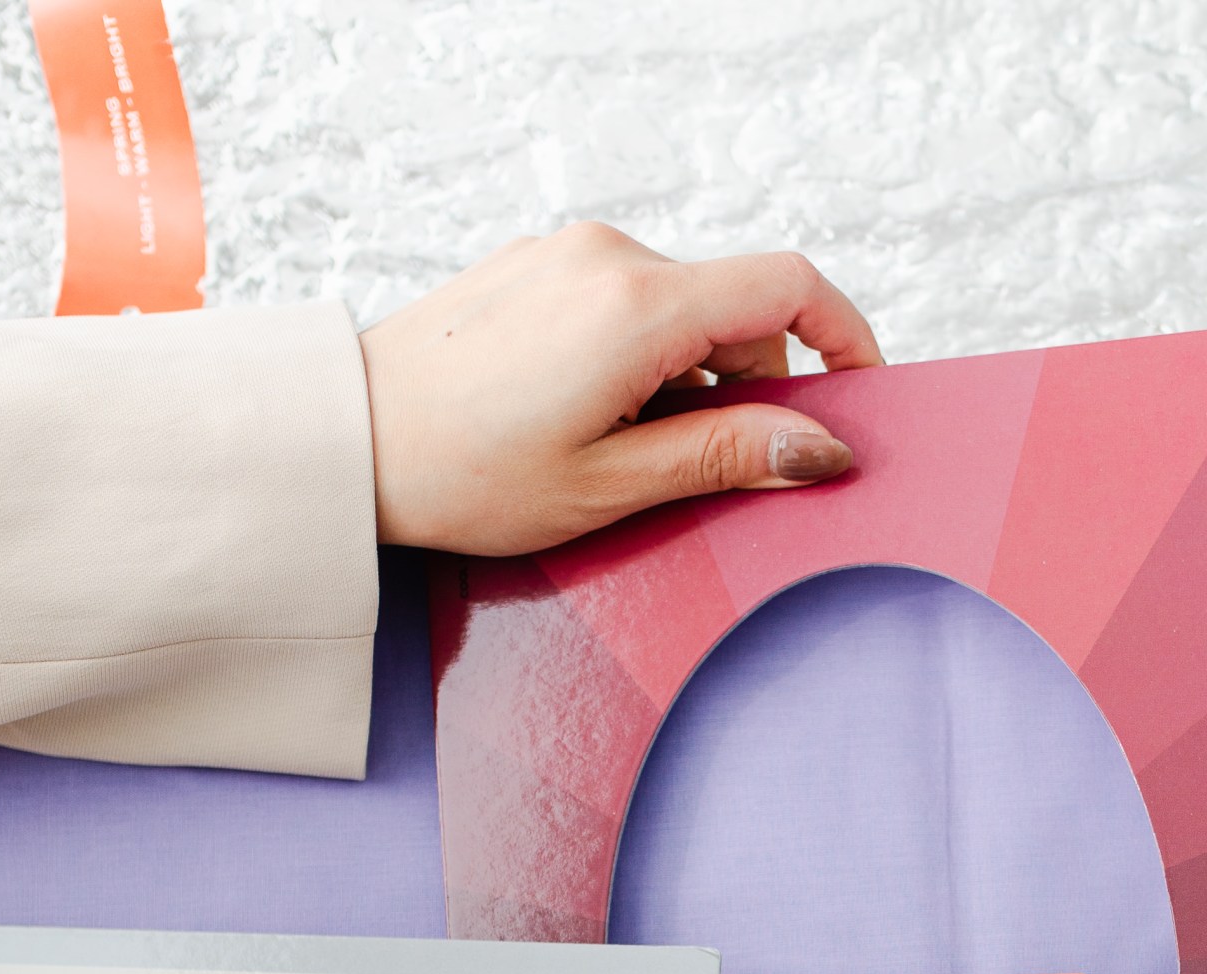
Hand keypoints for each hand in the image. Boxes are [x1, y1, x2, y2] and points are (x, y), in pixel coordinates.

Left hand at [360, 221, 882, 554]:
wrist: (348, 442)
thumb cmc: (461, 474)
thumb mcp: (609, 487)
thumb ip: (726, 457)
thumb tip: (819, 449)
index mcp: (638, 307)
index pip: (788, 286)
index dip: (844, 337)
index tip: (859, 393)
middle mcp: (606, 258)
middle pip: (734, 309)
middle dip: (741, 387)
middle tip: (691, 466)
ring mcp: (566, 254)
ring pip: (679, 311)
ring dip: (682, 378)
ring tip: (613, 448)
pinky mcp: (536, 266)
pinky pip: (625, 303)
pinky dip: (636, 358)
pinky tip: (579, 415)